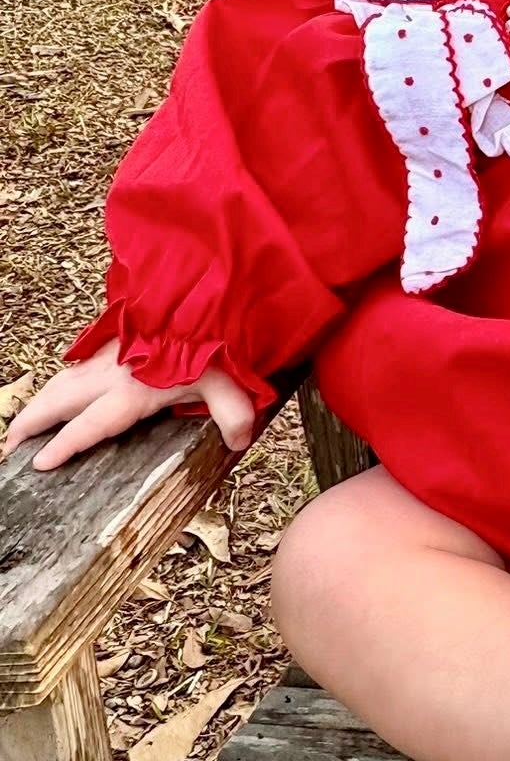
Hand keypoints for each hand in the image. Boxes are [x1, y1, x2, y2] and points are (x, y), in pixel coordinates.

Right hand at [2, 342, 256, 472]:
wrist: (203, 296)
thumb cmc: (214, 341)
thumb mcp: (230, 382)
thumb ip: (234, 415)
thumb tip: (237, 443)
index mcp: (132, 391)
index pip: (90, 425)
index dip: (64, 445)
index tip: (39, 464)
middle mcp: (112, 373)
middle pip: (60, 401)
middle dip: (31, 424)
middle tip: (10, 447)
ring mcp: (109, 355)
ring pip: (62, 380)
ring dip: (39, 403)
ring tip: (21, 427)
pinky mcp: (113, 341)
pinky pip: (75, 366)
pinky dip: (57, 383)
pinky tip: (57, 392)